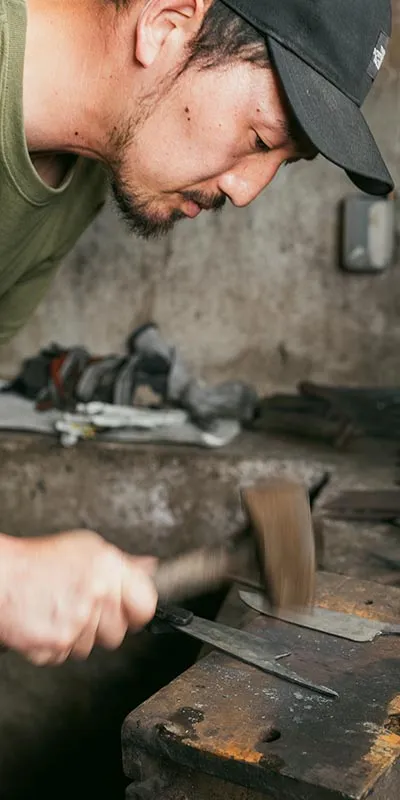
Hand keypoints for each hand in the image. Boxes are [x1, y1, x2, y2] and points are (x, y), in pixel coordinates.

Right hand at [0, 530, 157, 664]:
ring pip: (91, 647)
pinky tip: (47, 622)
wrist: (1, 578)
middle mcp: (97, 595)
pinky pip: (65, 656)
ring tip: (60, 610)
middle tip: (83, 606)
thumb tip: (150, 569)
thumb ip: (122, 563)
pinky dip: (56, 645)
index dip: (137, 610)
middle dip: (103, 624)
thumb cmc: (38, 560)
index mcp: (109, 569)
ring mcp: (77, 623)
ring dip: (78, 635)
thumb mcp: (86, 548)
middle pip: (118, 632)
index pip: (146, 605)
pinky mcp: (56, 645)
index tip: (129, 610)